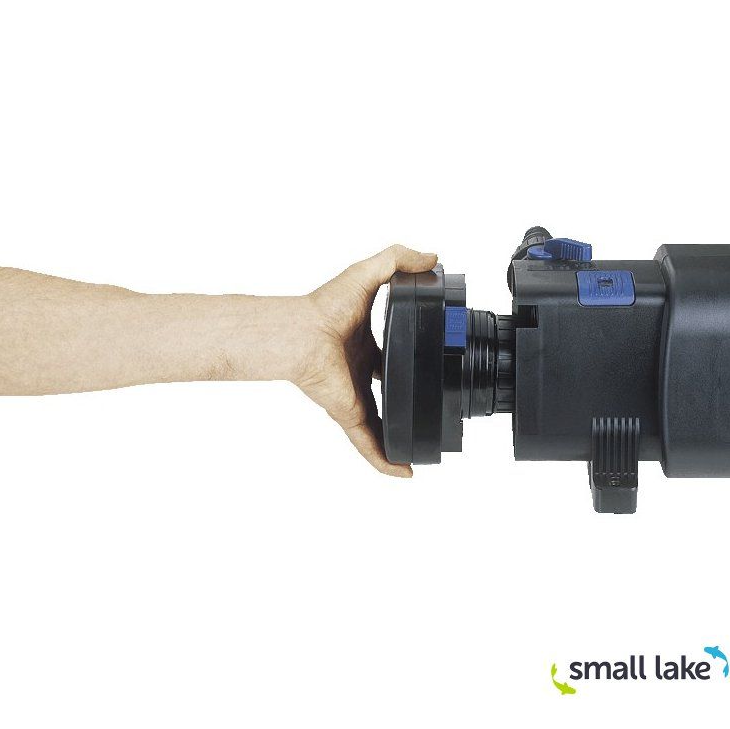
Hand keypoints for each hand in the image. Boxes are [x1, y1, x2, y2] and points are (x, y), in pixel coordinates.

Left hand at [295, 245, 437, 476]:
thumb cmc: (323, 306)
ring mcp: (354, 396)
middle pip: (386, 394)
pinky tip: (403, 471)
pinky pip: (368, 443)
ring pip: (380, 425)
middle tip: (431, 410)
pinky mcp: (349, 413)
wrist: (298, 335)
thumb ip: (397, 259)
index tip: (431, 363)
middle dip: (406, 404)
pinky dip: (384, 459)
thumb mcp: (367, 273)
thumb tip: (430, 257)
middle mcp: (358, 372)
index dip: (410, 360)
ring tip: (422, 453)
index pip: (391, 356)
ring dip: (398, 441)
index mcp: (363, 345)